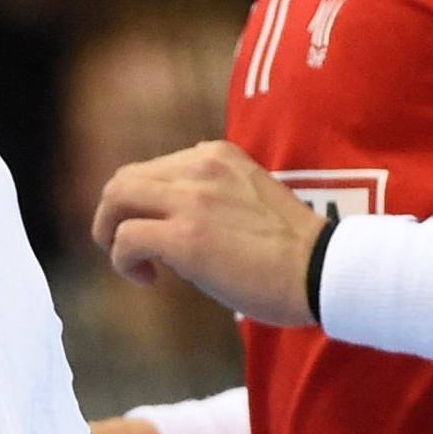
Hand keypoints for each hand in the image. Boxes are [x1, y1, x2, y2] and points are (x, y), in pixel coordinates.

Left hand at [92, 138, 323, 325]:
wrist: (323, 269)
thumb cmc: (294, 248)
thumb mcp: (249, 195)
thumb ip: (214, 194)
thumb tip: (175, 222)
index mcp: (217, 155)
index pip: (155, 169)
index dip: (143, 203)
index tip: (157, 232)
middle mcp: (199, 167)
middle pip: (124, 179)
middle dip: (114, 214)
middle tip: (126, 248)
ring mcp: (190, 201)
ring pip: (116, 199)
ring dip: (109, 233)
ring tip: (131, 263)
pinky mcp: (184, 238)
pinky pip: (126, 239)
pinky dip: (123, 260)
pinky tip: (147, 278)